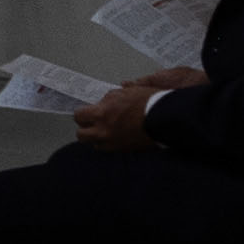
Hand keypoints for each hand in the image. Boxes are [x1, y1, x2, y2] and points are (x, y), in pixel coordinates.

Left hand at [67, 64, 198, 149]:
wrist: (165, 118)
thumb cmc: (147, 103)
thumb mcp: (124, 92)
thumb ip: (109, 98)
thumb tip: (102, 103)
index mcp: (101, 114)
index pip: (78, 116)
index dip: (82, 113)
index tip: (87, 112)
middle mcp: (104, 131)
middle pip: (81, 135)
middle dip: (85, 128)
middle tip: (93, 122)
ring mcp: (113, 143)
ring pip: (94, 144)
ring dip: (97, 138)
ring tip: (105, 130)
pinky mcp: (123, 150)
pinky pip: (108, 149)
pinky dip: (109, 144)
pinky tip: (116, 136)